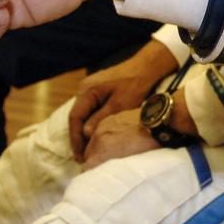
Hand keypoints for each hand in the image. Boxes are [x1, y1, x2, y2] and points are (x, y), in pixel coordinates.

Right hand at [68, 42, 177, 160]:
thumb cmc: (136, 84)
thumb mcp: (119, 105)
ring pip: (83, 115)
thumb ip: (100, 119)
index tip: (80, 155)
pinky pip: (91, 110)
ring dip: (85, 132)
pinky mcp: (99, 91)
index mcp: (87, 90)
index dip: (76, 139)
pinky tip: (96, 136)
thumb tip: (85, 134)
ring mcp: (91, 89)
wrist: (148, 66)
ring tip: (89, 151)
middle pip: (77, 117)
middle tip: (83, 157)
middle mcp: (85, 88)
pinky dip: (92, 123)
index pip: (75, 118)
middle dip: (79, 138)